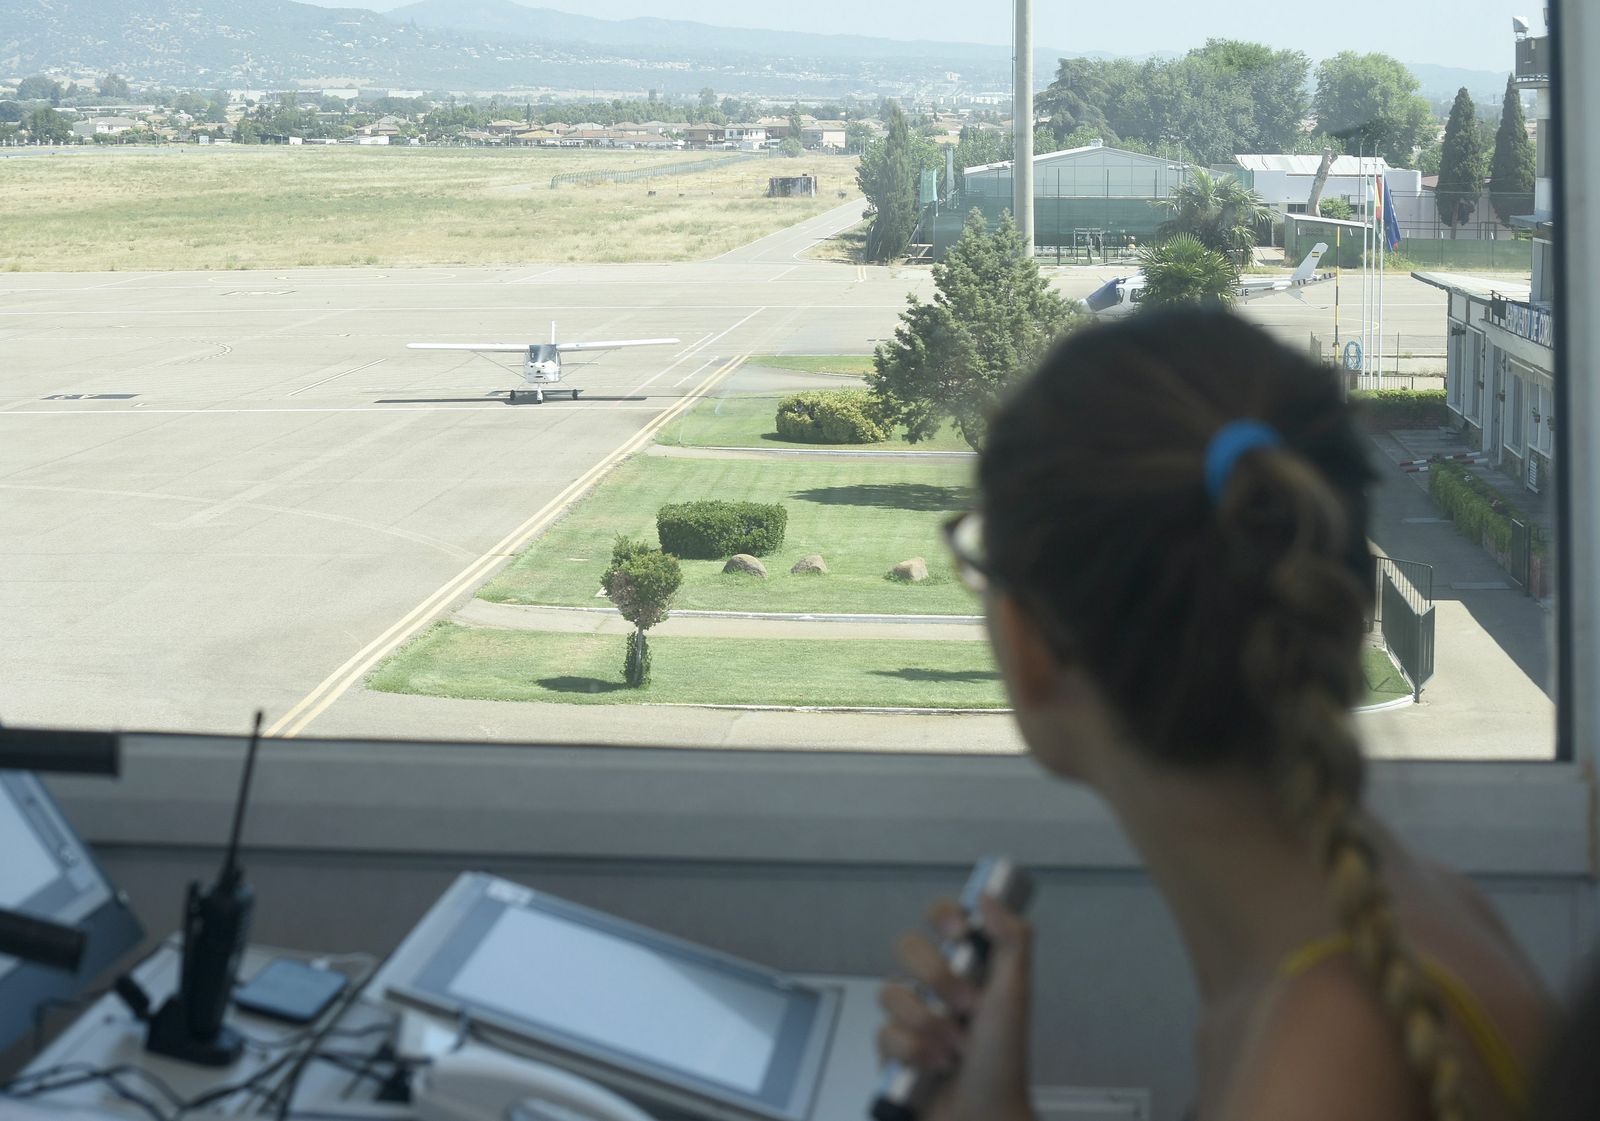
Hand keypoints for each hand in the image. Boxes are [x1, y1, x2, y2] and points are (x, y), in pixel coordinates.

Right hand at [876, 894, 1036, 1120]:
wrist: (983, 1116)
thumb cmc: (1005, 1061)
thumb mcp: (1015, 995)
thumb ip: (1010, 939)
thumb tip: (986, 894)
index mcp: (969, 967)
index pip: (942, 918)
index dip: (942, 916)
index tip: (958, 933)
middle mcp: (937, 986)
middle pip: (907, 945)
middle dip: (935, 976)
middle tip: (965, 1005)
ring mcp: (912, 1016)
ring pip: (890, 990)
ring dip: (926, 1022)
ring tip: (953, 1048)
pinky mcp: (892, 1048)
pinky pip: (883, 1032)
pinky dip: (912, 1051)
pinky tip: (933, 1066)